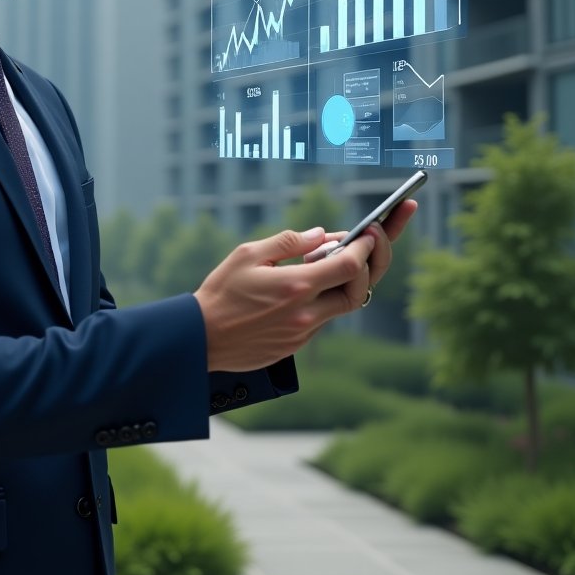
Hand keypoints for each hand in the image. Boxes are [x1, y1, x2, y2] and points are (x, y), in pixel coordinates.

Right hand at [193, 200, 415, 371]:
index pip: (350, 265)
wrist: (202, 338)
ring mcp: (303, 332)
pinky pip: (323, 317)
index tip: (370, 229)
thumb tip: (321, 235)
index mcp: (296, 286)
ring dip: (348, 280)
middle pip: (360, 290)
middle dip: (372, 264)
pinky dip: (326, 296)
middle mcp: (306, 313)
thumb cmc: (221, 292)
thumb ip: (288, 242)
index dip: (367, 245)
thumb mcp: (248, 255)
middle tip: (372, 242)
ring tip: (339, 256)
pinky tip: (313, 280)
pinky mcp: (296, 344)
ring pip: (343, 305)